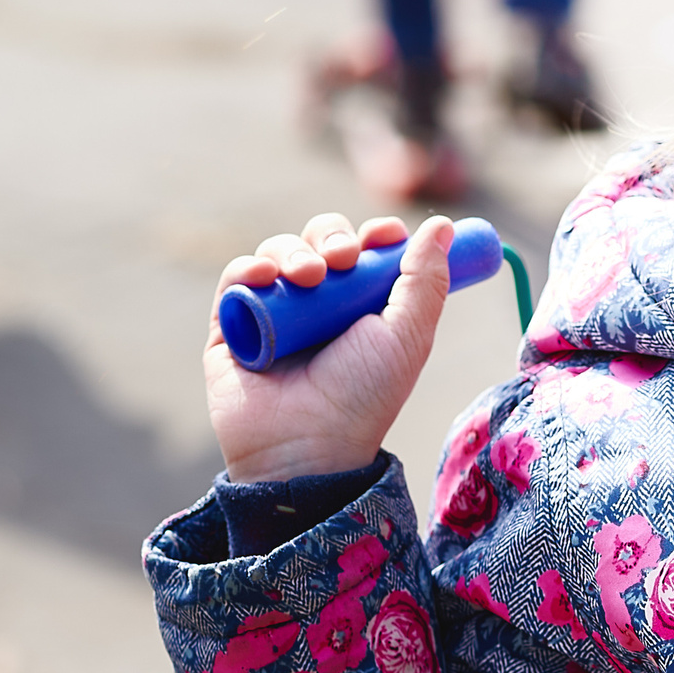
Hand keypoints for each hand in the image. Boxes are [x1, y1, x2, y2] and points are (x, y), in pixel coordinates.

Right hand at [205, 213, 453, 482]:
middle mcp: (319, 305)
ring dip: (293, 251)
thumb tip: (441, 226)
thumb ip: (425, 280)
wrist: (307, 445)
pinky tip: (264, 276)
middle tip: (344, 259)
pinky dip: (249, 267)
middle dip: (334, 237)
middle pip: (321, 240)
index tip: (386, 235)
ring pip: (280, 252)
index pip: (367, 249)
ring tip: (308, 277)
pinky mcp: (232, 325)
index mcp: (364, 306)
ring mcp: (275, 312)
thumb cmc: (364, 397)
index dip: (376, 235)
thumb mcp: (407, 336)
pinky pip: (236, 277)